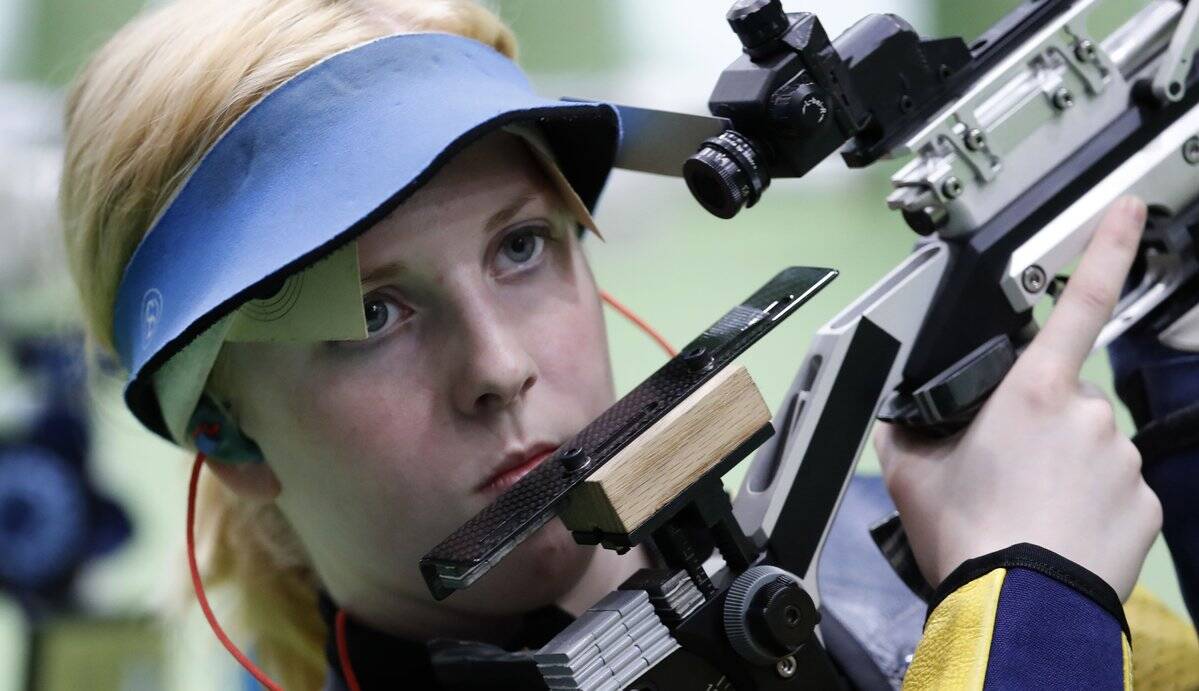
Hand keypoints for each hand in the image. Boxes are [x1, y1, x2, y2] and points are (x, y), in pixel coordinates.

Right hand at [875, 196, 1161, 600]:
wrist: (1019, 606)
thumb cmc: (968, 534)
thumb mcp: (910, 470)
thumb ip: (907, 426)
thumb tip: (899, 414)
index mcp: (1029, 392)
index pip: (1076, 304)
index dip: (1104, 249)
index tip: (1124, 211)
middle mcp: (1086, 415)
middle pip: (1063, 400)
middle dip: (1038, 426)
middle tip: (1004, 473)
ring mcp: (1122, 460)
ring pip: (1090, 447)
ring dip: (1064, 468)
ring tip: (1026, 511)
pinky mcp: (1144, 505)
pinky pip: (1115, 490)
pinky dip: (1090, 505)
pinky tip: (1058, 529)